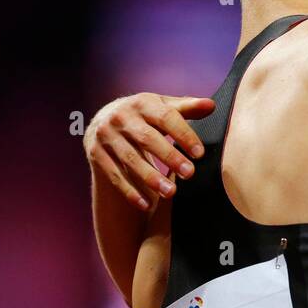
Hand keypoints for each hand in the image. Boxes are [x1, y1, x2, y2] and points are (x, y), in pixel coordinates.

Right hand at [85, 94, 214, 209]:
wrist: (104, 121)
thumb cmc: (145, 116)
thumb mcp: (163, 108)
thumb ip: (187, 108)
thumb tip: (211, 106)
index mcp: (142, 102)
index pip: (166, 117)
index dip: (183, 134)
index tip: (199, 153)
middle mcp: (121, 117)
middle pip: (147, 138)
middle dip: (169, 157)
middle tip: (189, 174)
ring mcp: (106, 135)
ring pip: (130, 159)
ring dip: (150, 177)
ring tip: (171, 192)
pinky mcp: (95, 153)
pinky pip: (114, 175)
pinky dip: (129, 191)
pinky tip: (146, 204)